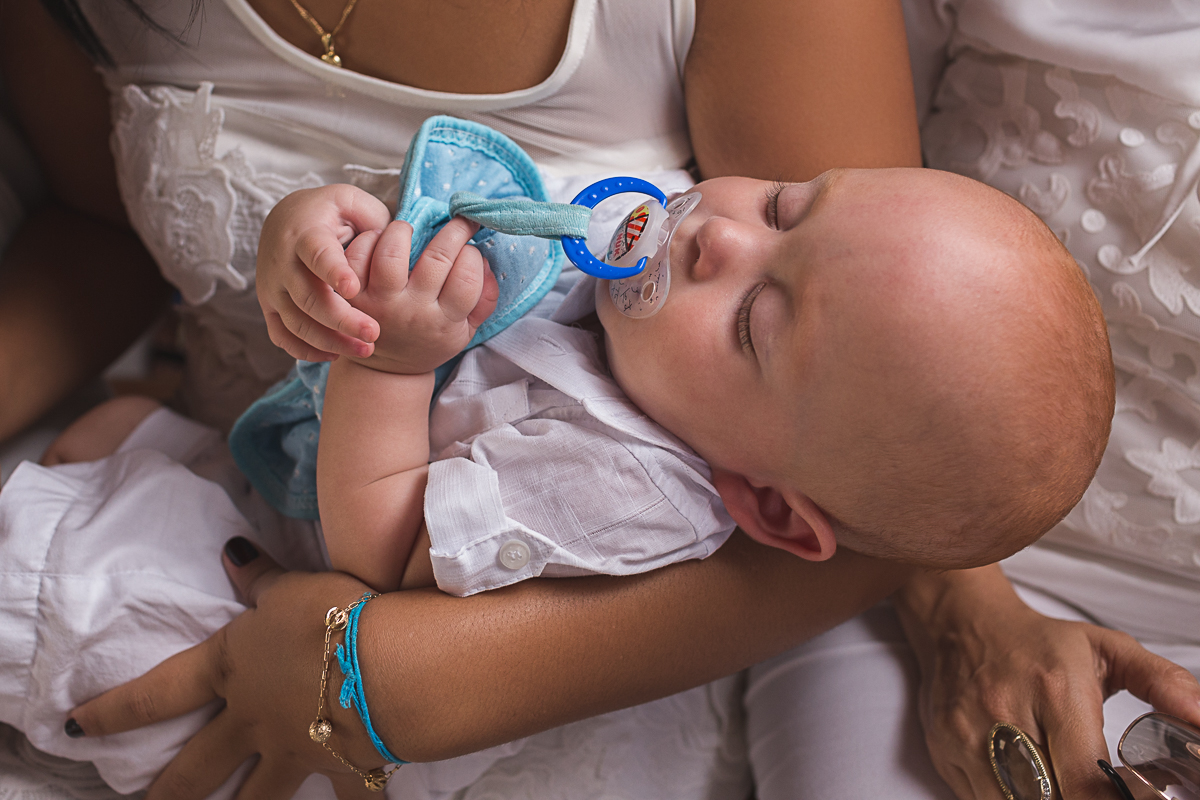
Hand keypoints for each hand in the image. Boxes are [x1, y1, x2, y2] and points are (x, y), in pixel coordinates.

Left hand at [66, 544, 389, 799]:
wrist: (388, 664)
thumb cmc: (331, 618)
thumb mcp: (291, 587)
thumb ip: (259, 579)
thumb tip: (231, 552)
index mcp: (232, 669)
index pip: (158, 692)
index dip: (114, 710)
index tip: (76, 728)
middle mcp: (253, 718)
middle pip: (197, 766)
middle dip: (168, 792)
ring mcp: (294, 749)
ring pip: (256, 796)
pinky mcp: (343, 766)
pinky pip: (348, 796)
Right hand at [257, 185, 391, 361]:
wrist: (285, 220)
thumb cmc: (330, 212)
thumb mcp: (351, 201)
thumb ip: (373, 219)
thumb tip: (395, 245)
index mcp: (305, 232)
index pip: (317, 254)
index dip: (333, 270)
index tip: (354, 288)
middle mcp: (283, 262)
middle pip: (308, 297)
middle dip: (341, 319)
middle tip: (374, 333)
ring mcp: (273, 287)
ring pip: (297, 322)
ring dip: (330, 341)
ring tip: (365, 350)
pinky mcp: (269, 306)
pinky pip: (282, 336)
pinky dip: (306, 350)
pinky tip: (336, 354)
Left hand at [341, 216, 497, 374]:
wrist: (385, 371)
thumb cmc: (430, 340)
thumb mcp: (465, 331)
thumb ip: (484, 300)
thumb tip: (487, 262)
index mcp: (444, 321)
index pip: (467, 277)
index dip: (473, 255)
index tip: (470, 249)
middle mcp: (412, 311)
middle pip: (437, 258)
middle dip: (454, 231)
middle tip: (457, 222)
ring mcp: (379, 303)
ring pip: (392, 252)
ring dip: (405, 231)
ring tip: (410, 231)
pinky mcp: (351, 296)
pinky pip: (357, 256)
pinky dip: (369, 239)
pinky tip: (380, 240)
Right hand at [896, 565, 1199, 799]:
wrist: (963, 624)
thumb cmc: (1037, 643)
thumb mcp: (1108, 649)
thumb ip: (1162, 682)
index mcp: (1055, 690)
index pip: (1086, 778)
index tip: (1125, 793)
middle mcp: (1007, 713)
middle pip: (1048, 798)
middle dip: (1073, 799)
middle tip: (1088, 785)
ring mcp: (969, 735)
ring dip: (1041, 798)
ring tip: (1057, 780)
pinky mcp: (945, 750)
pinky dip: (1007, 797)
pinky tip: (1028, 782)